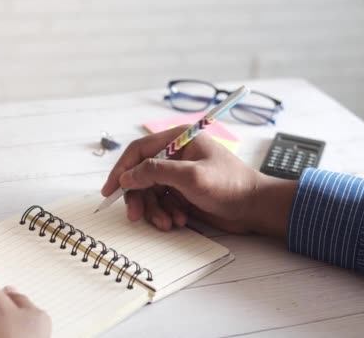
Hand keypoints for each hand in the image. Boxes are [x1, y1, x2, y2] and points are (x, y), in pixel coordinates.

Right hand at [102, 125, 297, 237]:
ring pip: (149, 193)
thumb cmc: (230, 185)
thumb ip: (156, 172)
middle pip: (140, 175)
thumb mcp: (191, 177)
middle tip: (135, 215)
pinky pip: (161, 203)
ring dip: (154, 210)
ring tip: (168, 222)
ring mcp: (178, 175)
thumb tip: (127, 176)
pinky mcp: (181, 193)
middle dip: (138, 197)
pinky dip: (165, 214)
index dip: (121, 170)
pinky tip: (179, 220)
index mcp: (178, 140)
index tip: (109, 190)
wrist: (254, 208)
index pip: (138, 151)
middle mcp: (175, 155)